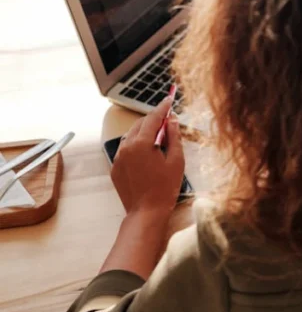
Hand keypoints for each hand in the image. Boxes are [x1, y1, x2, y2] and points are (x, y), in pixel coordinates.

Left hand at [110, 97, 184, 217]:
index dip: (162, 107)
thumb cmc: (165, 187)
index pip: (153, 118)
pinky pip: (126, 149)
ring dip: (144, 132)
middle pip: (140, 124)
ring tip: (158, 139)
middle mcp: (126, 147)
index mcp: (141, 143)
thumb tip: (172, 120)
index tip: (169, 99)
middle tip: (168, 122)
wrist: (146, 212)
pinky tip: (148, 153)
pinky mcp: (115, 167)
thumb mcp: (176, 160)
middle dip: (154, 120)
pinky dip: (136, 145)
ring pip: (131, 136)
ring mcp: (118, 157)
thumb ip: (173, 137)